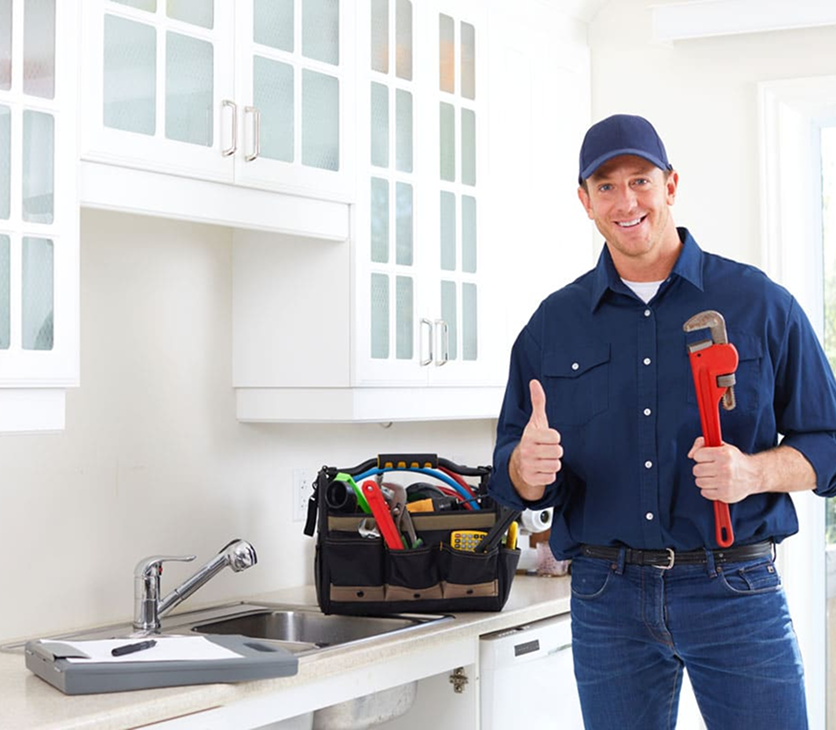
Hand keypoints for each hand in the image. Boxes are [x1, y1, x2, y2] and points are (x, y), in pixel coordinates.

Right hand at [509, 380, 562, 498]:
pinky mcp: (531, 478)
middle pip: (558, 452)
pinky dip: (548, 474)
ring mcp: (529, 465)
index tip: (547, 438)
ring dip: (552, 463)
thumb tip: (535, 383)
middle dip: (554, 451)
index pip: (555, 437)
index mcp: (530, 436)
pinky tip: (542, 468)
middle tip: (546, 449)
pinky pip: (551, 477)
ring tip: (544, 459)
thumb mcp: (536, 421)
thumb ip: (538, 401)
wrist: (517, 462)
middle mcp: (527, 451)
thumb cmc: (531, 440)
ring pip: (555, 465)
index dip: (554, 438)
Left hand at [687, 437, 759, 503]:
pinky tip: (716, 485)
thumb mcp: (721, 445)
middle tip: (709, 468)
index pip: (698, 456)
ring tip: (713, 477)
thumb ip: (701, 443)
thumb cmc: (734, 460)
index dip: (701, 457)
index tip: (707, 458)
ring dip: (703, 479)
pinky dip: (708, 490)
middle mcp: (725, 468)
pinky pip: (705, 492)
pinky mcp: (725, 494)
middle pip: (697, 470)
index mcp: (724, 454)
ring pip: (699, 482)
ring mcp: (725, 482)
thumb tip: (690, 455)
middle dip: (700, 469)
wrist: (754, 475)